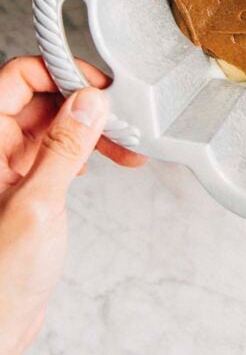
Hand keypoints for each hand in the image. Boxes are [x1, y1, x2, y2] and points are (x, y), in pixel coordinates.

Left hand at [0, 56, 144, 354]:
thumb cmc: (0, 280)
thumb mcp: (38, 206)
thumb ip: (64, 148)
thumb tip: (88, 103)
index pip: (16, 79)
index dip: (55, 74)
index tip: (93, 85)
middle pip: (39, 98)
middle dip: (83, 103)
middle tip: (119, 115)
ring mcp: (9, 168)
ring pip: (54, 125)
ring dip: (90, 129)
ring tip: (125, 143)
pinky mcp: (26, 187)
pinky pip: (58, 151)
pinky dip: (86, 151)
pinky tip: (107, 159)